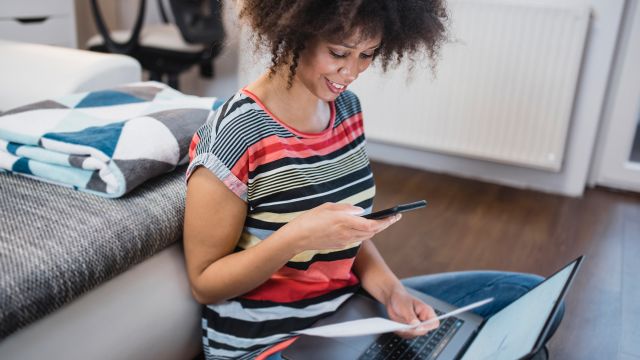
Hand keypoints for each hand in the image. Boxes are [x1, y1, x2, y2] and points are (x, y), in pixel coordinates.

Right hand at [279, 203, 399, 252]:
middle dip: (384, 225)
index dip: (386, 221)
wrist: (298, 238)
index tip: (396, 216)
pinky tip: (364, 227)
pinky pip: (357, 239)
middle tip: (393, 217)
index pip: (373, 224)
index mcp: (345, 221)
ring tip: (382, 221)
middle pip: (372, 231)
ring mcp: (344, 241)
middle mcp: (348, 233)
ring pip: (366, 236)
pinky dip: (364, 233)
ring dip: (375, 229)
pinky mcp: (340, 246)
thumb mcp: (328, 207)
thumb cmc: (310, 219)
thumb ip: (347, 209)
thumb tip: (361, 211)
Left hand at [385, 285, 439, 338]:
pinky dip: (401, 332)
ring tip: (398, 325)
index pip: (434, 323)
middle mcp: (422, 320)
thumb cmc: (401, 299)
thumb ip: (411, 316)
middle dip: (413, 330)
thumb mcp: (405, 306)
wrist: (392, 299)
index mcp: (426, 312)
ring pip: (414, 334)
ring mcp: (415, 325)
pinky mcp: (408, 329)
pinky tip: (396, 326)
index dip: (428, 327)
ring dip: (406, 331)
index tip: (419, 327)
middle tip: (404, 327)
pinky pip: (406, 335)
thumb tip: (416, 325)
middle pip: (423, 331)